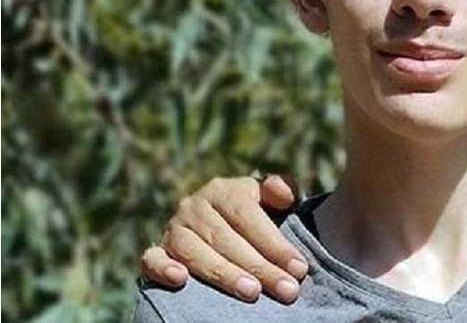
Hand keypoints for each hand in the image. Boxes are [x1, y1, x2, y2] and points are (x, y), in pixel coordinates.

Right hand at [140, 175, 306, 303]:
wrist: (218, 227)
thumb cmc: (253, 216)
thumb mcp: (268, 198)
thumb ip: (281, 189)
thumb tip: (281, 193)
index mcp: (223, 190)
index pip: (249, 216)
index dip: (275, 243)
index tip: (299, 268)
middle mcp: (194, 206)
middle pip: (228, 239)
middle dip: (261, 267)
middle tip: (287, 290)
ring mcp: (173, 229)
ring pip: (196, 253)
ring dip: (225, 274)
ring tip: (252, 292)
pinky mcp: (157, 250)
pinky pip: (152, 259)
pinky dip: (163, 269)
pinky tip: (180, 281)